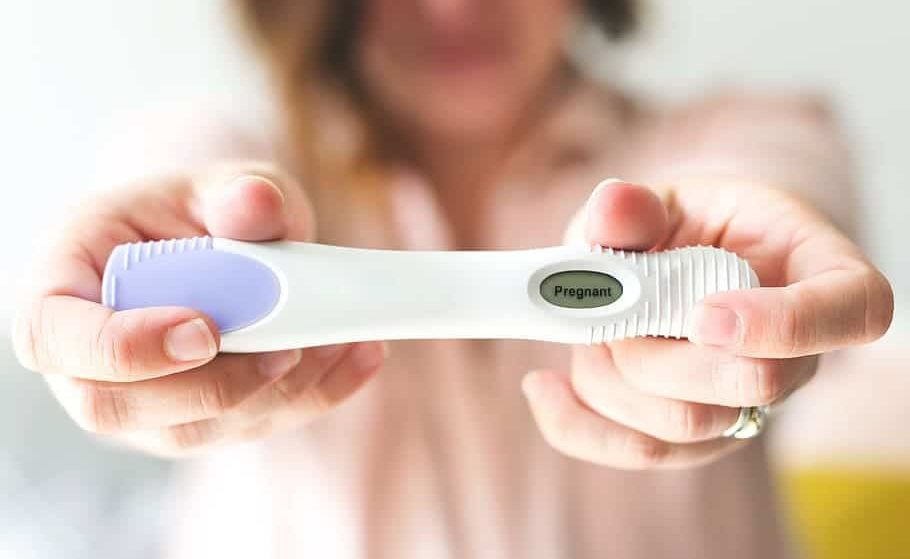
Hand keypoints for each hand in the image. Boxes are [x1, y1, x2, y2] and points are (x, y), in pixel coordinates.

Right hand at [11, 163, 386, 456]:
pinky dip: (311, 396)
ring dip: (276, 394)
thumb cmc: (194, 213)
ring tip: (343, 343)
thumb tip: (257, 203)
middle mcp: (89, 361)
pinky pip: (247, 426)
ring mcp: (142, 402)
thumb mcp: (214, 185)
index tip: (202, 331)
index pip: (52, 336)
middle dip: (214, 386)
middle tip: (287, 350)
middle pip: (120, 406)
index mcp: (64, 287)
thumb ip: (234, 194)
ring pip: (194, 429)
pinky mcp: (197, 421)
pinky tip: (359, 357)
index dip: (121, 347)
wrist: (214, 246)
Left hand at [523, 178, 893, 468]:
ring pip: (683, 426)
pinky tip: (541, 387)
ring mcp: (745, 404)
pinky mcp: (694, 437)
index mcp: (818, 272)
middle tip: (612, 306)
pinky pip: (639, 452)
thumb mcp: (666, 198)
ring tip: (588, 325)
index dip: (785, 323)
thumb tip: (611, 207)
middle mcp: (793, 352)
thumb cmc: (688, 225)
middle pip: (749, 385)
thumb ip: (636, 206)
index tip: (704, 312)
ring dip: (611, 373)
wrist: (678, 265)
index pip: (854, 311)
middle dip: (657, 348)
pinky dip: (577, 424)